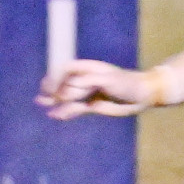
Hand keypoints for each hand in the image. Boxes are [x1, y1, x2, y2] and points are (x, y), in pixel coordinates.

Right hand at [38, 61, 153, 118]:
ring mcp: (88, 93)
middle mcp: (86, 80)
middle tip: (43, 97)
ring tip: (41, 103)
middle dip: (52, 89)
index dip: (56, 75)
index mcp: (88, 68)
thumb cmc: (127, 82)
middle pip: (64, 84)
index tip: (50, 85)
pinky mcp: (91, 106)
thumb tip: (68, 89)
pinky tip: (55, 115)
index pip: (66, 69)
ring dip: (54, 101)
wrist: (142, 95)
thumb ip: (87, 82)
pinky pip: (75, 109)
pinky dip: (65, 112)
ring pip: (67, 97)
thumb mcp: (107, 79)